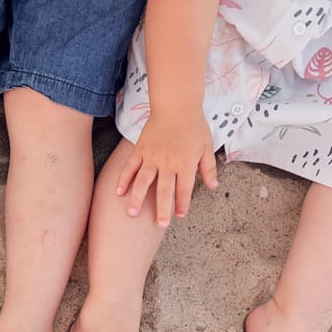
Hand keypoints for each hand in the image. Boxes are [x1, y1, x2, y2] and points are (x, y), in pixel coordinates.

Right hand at [116, 109, 218, 226]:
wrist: (176, 106)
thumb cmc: (194, 126)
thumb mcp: (207, 147)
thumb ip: (208, 168)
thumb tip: (213, 186)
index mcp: (185, 164)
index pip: (184, 190)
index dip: (182, 205)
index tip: (179, 216)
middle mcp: (168, 163)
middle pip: (163, 191)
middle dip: (162, 210)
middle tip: (159, 224)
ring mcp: (152, 157)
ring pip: (143, 182)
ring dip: (137, 199)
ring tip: (132, 213)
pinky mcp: (140, 150)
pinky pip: (130, 167)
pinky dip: (123, 179)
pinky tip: (119, 192)